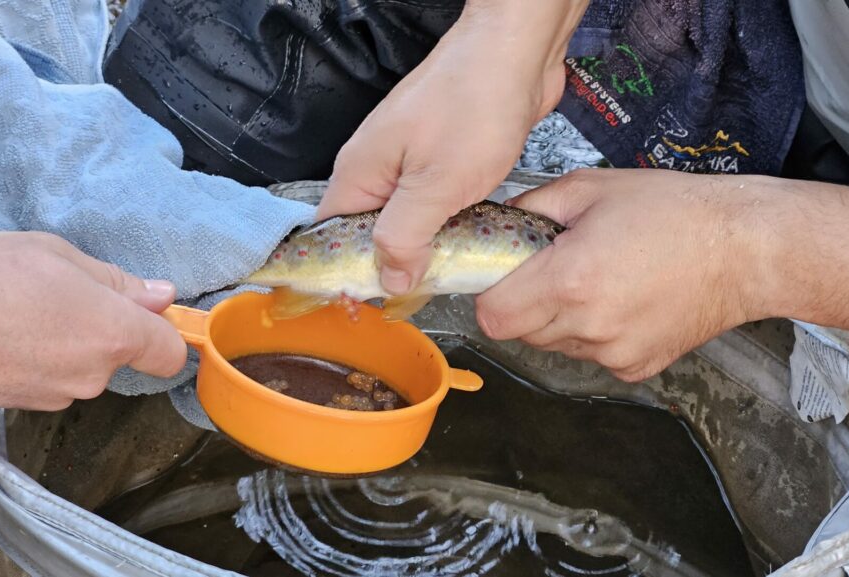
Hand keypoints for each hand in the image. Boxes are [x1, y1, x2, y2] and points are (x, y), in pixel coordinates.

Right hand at [0, 232, 186, 409]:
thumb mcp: (55, 255)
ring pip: (83, 365)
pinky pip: (51, 378)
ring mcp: (59, 395)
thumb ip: (116, 280)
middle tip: (59, 293)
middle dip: (101, 325)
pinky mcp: (27, 407)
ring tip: (23, 311)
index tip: (150, 313)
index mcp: (113, 333)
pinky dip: (40, 359)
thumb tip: (161, 295)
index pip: (169, 352)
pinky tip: (8, 334)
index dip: (165, 332)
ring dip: (67, 341)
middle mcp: (94, 374)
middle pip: (120, 353)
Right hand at [316, 0, 586, 294]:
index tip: (366, 304)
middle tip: (417, 292)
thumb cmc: (474, 104)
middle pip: (368, 230)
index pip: (331, 236)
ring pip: (404, 217)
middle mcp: (377, 165)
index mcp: (359, 171)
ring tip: (444, 270)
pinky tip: (464, 237)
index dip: (345, 273)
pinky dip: (444, 222)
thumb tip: (388, 280)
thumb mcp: (435, 186)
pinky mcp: (440, 154)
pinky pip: (431, 202)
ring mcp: (408, 158)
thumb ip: (404, 238)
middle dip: (391, 263)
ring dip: (423, 244)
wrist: (516, 52)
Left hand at [475, 169, 769, 381]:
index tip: (503, 274)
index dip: (490, 293)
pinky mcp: (635, 367)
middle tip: (556, 266)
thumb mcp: (591, 189)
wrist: (746, 249)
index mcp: (570, 280)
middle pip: (520, 331)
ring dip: (559, 317)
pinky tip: (623, 299)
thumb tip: (494, 224)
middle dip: (524, 301)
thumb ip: (530, 208)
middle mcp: (589, 326)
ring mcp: (614, 352)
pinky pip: (590, 354)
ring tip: (598, 278)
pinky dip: (594, 332)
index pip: (491, 316)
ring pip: (554, 344)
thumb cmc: (676, 211)